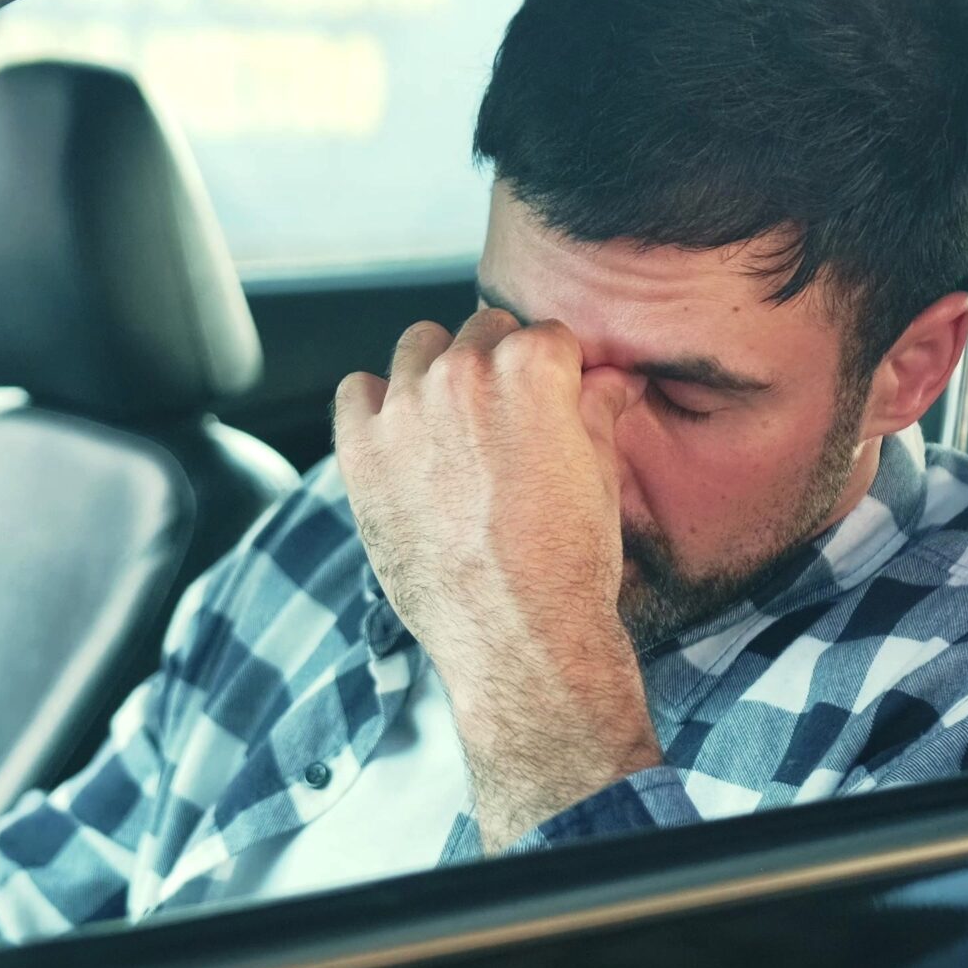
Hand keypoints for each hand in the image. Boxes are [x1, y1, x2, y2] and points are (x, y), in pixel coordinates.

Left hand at [333, 308, 662, 848]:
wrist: (514, 635)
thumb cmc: (566, 563)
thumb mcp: (598, 475)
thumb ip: (597, 409)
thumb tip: (612, 379)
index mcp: (529, 368)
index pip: (545, 335)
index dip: (555, 369)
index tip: (554, 397)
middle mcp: (462, 373)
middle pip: (481, 331)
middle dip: (498, 364)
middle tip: (505, 421)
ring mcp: (404, 408)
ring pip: (417, 347)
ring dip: (437, 373)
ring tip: (453, 428)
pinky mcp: (360, 449)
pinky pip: (356, 391)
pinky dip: (376, 404)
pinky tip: (402, 439)